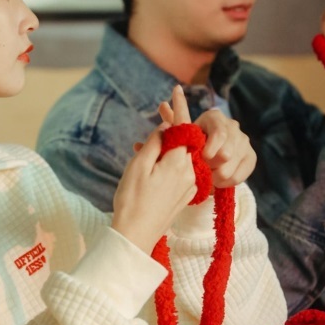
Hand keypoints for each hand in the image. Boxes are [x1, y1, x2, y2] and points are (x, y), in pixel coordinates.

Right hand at [113, 88, 196, 255]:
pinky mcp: (187, 194)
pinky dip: (172, 159)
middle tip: (161, 108)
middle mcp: (191, 171)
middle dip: (174, 124)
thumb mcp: (139, 165)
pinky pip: (182, 169)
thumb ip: (156, 142)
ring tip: (154, 136)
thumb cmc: (132, 200)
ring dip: (172, 143)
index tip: (177, 89)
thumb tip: (167, 127)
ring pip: (183, 154)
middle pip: (186, 139)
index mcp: (180, 161)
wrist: (136, 235)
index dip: (179, 106)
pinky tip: (157, 159)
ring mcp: (191, 184)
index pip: (183, 126)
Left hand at [158, 85, 255, 187]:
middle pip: (226, 152)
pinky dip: (226, 182)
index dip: (211, 148)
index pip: (219, 133)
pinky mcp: (251, 156)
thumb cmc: (190, 141)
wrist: (209, 153)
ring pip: (231, 166)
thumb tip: (162, 105)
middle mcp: (233, 126)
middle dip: (211, 165)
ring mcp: (244, 141)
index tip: (203, 157)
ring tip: (206, 176)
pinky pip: (239, 175)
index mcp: (215, 117)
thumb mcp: (181, 132)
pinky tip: (217, 181)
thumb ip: (172, 121)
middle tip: (201, 170)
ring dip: (216, 176)